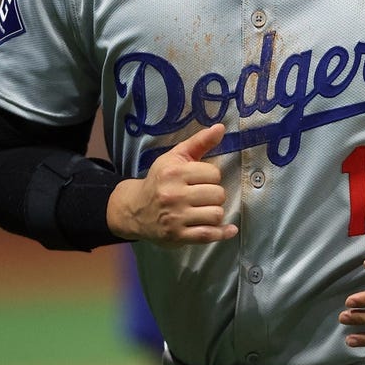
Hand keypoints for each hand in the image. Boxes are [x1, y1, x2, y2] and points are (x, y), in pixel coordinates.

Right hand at [106, 123, 238, 245]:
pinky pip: (209, 235)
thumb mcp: (175, 157)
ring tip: (206, 209)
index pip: (214, 174)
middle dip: (215, 194)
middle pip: (217, 194)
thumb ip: (199, 142)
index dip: (212, 176)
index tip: (202, 179)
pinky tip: (229, 229)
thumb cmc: (160, 180)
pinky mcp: (178, 236)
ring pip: (216, 214)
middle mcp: (174, 195)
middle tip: (203, 195)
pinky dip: (222, 233)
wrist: (134, 209)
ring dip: (215, 212)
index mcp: (174, 172)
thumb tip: (221, 127)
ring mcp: (176, 218)